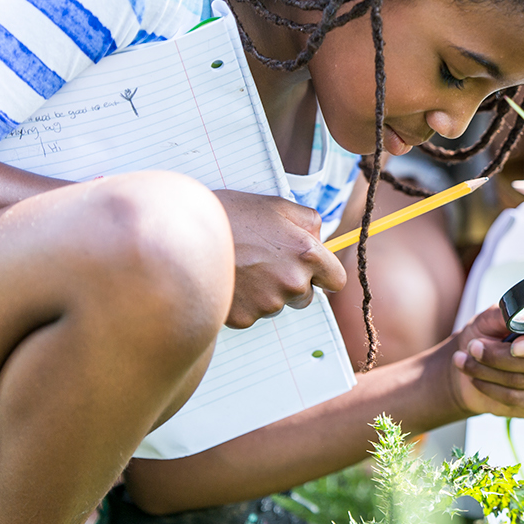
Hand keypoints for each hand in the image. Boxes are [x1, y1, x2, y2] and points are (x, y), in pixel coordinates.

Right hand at [213, 190, 346, 328]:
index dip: (324, 274)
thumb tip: (320, 237)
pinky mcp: (244, 318)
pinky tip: (229, 280)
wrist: (185, 236)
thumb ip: (308, 220)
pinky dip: (243, 301)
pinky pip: (252, 314)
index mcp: (306, 254)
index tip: (314, 271)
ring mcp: (268, 303)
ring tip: (242, 267)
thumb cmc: (230, 215)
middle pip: (306, 296)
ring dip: (266, 291)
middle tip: (265, 262)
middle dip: (292, 282)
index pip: (337, 280)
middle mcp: (293, 283)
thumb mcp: (275, 205)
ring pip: (277, 304)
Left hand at [446, 306, 523, 418]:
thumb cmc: (488, 334)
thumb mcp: (492, 317)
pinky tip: (477, 379)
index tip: (513, 347)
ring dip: (488, 372)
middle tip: (472, 348)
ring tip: (464, 362)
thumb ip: (507, 313)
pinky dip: (490, 389)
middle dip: (499, 357)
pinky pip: (516, 400)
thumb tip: (518, 316)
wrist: (474, 363)